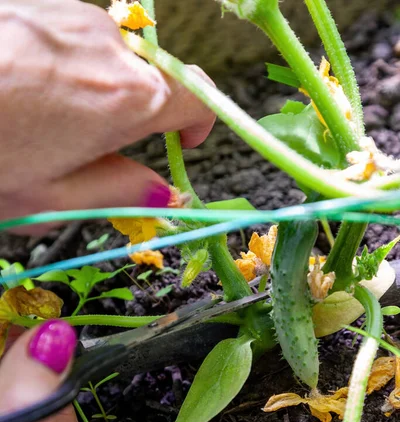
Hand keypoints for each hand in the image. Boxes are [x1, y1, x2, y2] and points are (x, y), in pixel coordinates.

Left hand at [0, 0, 214, 220]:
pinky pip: (77, 41)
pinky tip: (28, 95)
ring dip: (101, 94)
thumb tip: (161, 194)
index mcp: (127, 98)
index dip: (199, 124)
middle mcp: (109, 46)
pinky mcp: (41, 6)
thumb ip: (122, 193)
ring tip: (51, 128)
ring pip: (113, 60)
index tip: (182, 143)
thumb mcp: (56, 197)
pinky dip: (70, 71)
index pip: (197, 98)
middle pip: (153, 79)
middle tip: (99, 153)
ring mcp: (72, 17)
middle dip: (140, 117)